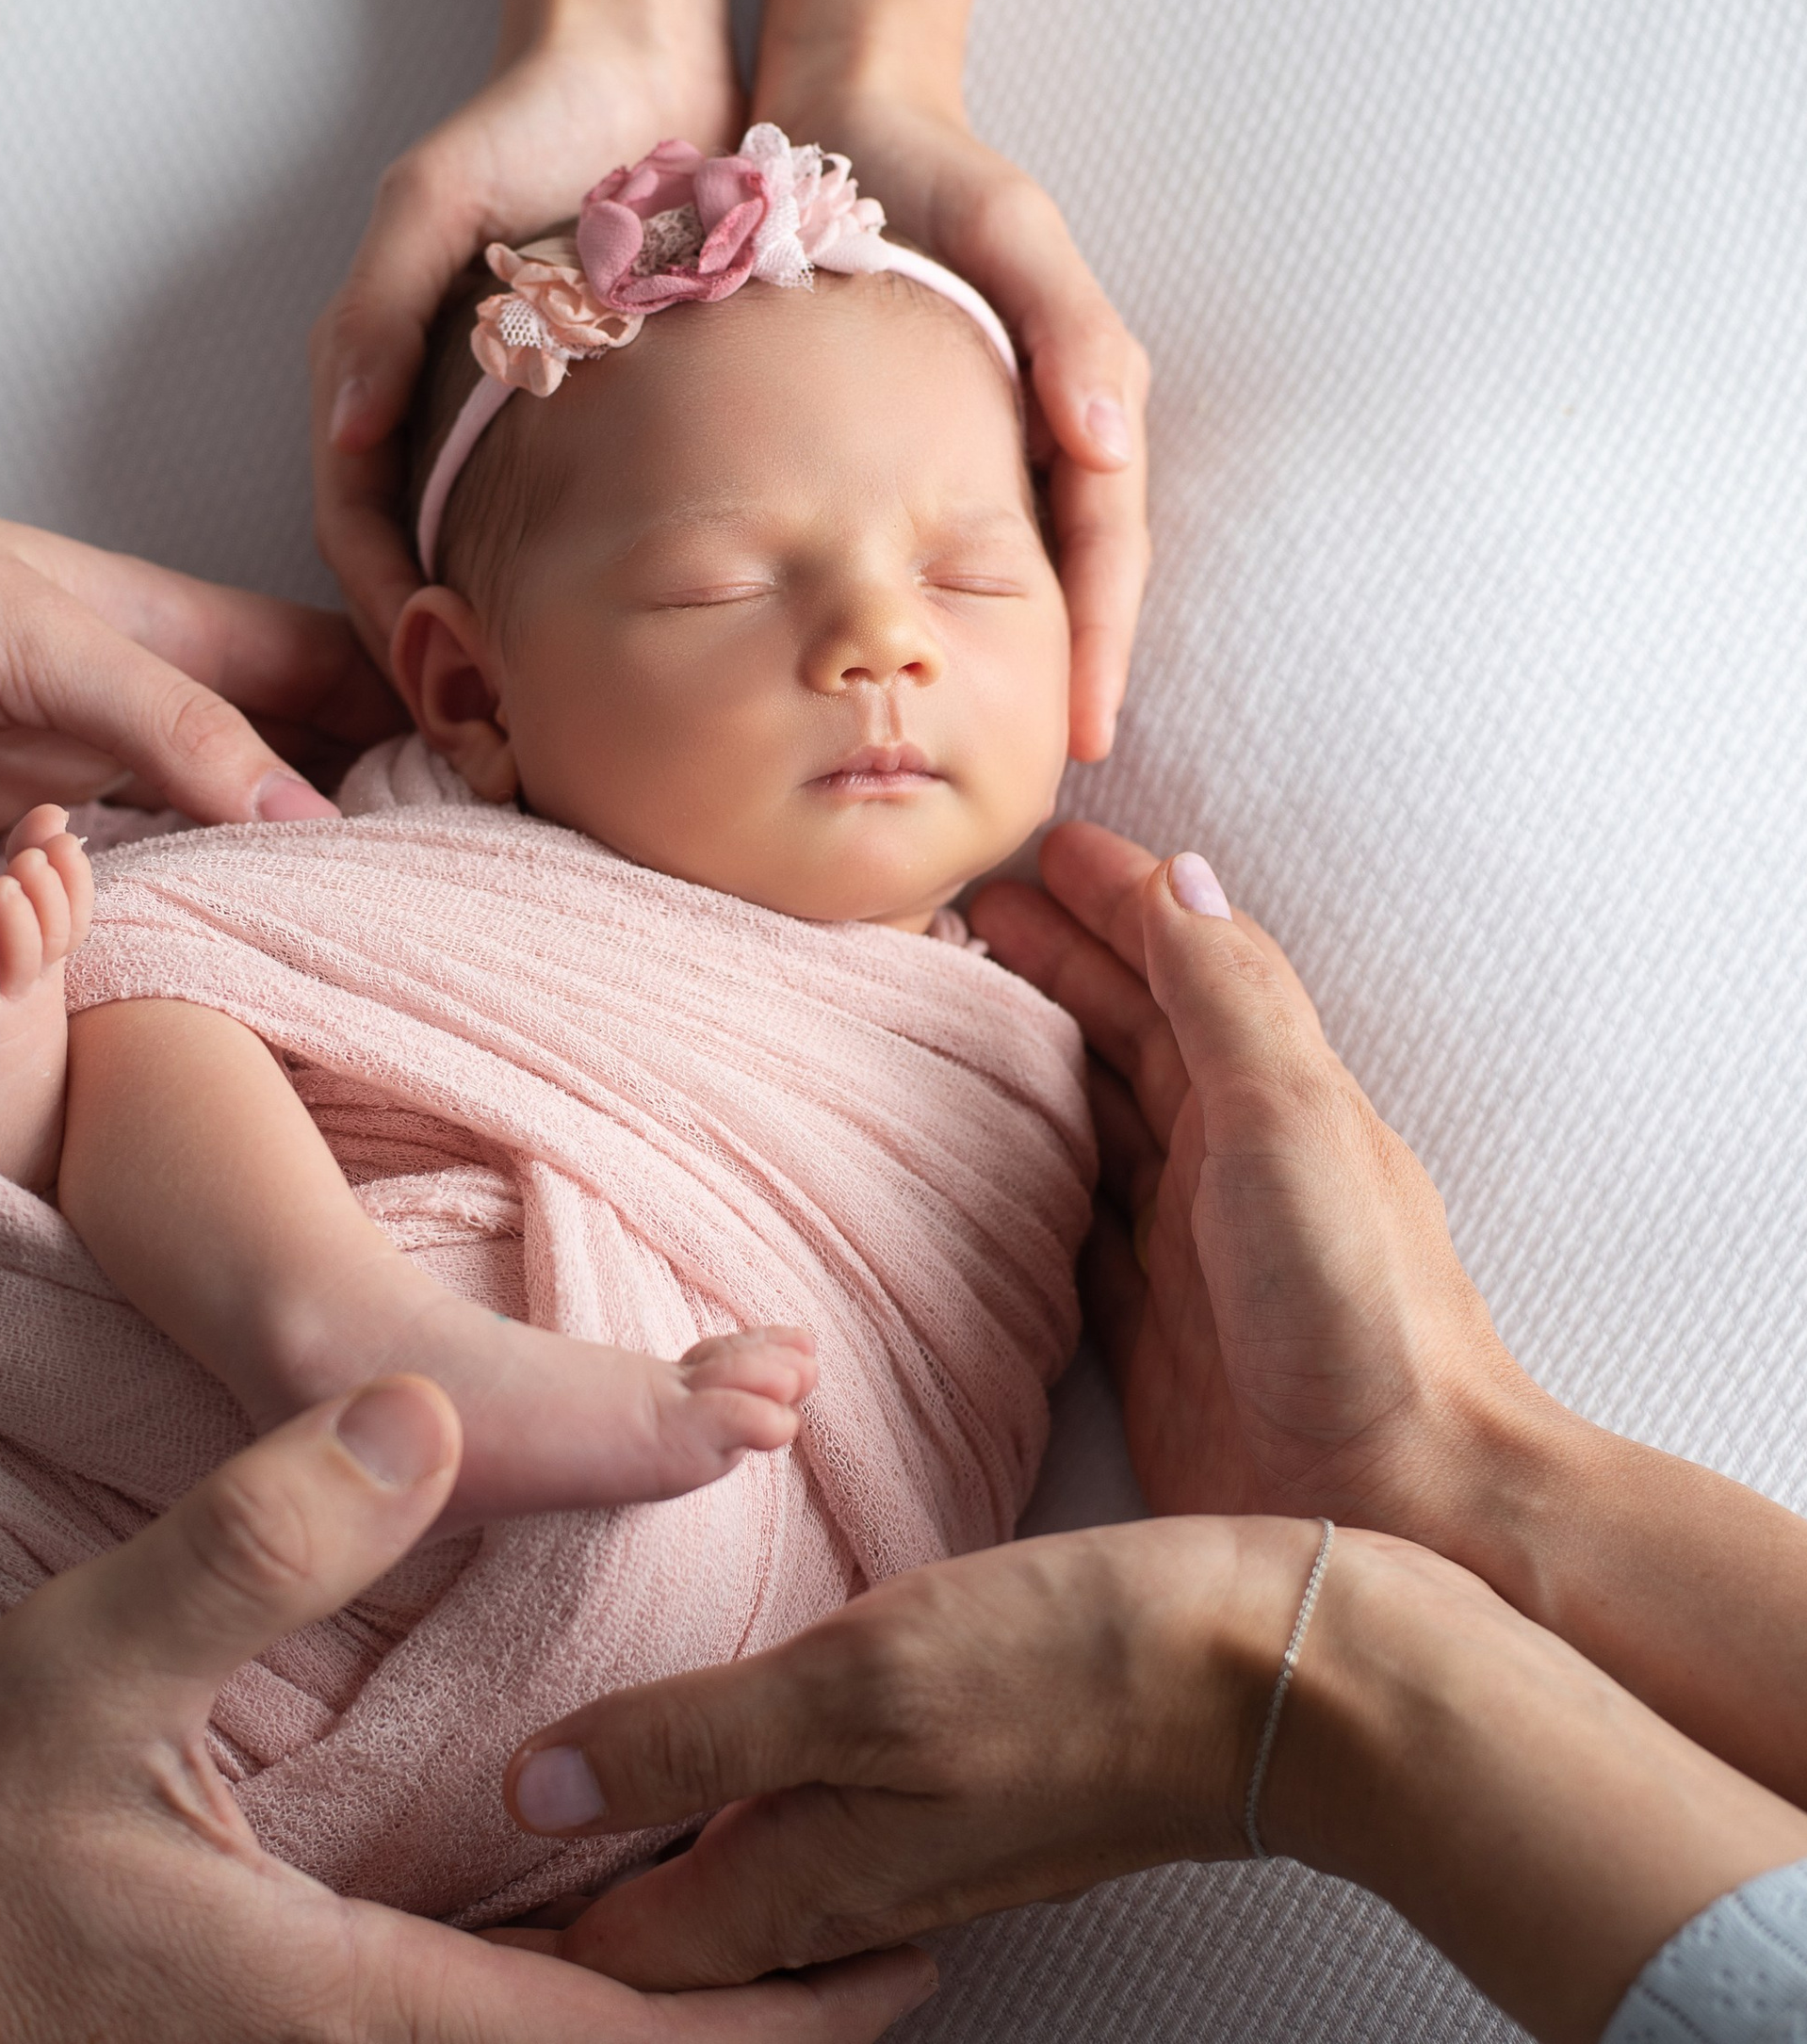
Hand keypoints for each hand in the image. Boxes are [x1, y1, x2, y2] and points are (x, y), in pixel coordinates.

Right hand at [0, 1380, 932, 2041]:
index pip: (611, 2034)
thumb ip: (251, 1549)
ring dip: (644, 2013)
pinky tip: (533, 1930)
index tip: (904, 1963)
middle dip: (746, 2021)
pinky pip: (417, 2035)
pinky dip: (525, 1995)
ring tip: (745, 1933)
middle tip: (879, 1950)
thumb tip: (420, 1419)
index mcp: (336, 1995)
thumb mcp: (67, 1674)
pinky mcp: (218, 2043)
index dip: (775, 2009)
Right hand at [311, 34, 739, 656]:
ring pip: (473, 562)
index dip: (381, 609)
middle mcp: (417, 414)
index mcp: (367, 374)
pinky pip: (545, 528)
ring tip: (543, 714)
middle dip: (434, 652)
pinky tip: (605, 639)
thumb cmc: (526, 123)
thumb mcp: (433, 195)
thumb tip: (343, 431)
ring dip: (493, 637)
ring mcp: (489, 423)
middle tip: (491, 734)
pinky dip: (557, 589)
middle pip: (405, 566)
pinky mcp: (564, 421)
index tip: (435, 675)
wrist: (635, 76)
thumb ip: (379, 302)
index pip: (351, 527)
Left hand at [500, 1516, 1316, 1989]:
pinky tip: (703, 1778)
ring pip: (724, 1896)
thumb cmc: (1073, 1666)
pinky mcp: (939, 1799)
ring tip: (540, 1835)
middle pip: (658, 1947)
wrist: (1270, 1674)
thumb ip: (697, 1741)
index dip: (493, 1939)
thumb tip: (535, 1787)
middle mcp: (835, 1889)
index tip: (390, 1903)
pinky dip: (719, 1831)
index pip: (604, 1960)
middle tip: (434, 1881)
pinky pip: (793, 1843)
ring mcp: (894, 1851)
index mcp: (797, 1883)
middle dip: (552, 1926)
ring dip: (634, 1878)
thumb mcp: (861, 1682)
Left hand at [747, 80, 1148, 759]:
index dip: (1098, 646)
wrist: (848, 129)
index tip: (1079, 736)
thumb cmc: (939, 176)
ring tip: (974, 754)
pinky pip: (946, 548)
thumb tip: (1102, 439)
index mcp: (1088, 401)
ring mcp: (997, 445)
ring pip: (1012, 579)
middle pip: (1072, 584)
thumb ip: (1069, 327)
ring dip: (1006, 664)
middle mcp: (1054, 436)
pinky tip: (907, 668)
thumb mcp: (1015, 229)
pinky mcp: (931, 446)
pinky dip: (937, 613)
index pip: (1107, 550)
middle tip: (1030, 783)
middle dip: (1062, 679)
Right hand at [969, 825, 1543, 1546]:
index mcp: (1269, 1093)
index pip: (1180, 962)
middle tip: (964, 914)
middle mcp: (1228, 1157)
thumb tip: (1180, 873)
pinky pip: (1071, 1229)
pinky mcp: (1147, 1332)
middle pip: (1126, 1030)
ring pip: (1094, 1120)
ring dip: (1036, 1057)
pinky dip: (1032, 1179)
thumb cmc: (1356, 1312)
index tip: (1041, 848)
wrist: (1399, 1507)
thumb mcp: (1292, 1123)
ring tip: (956, 1010)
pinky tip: (985, 1163)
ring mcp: (1188, 1245)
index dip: (1114, 900)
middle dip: (1056, 961)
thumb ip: (1230, 998)